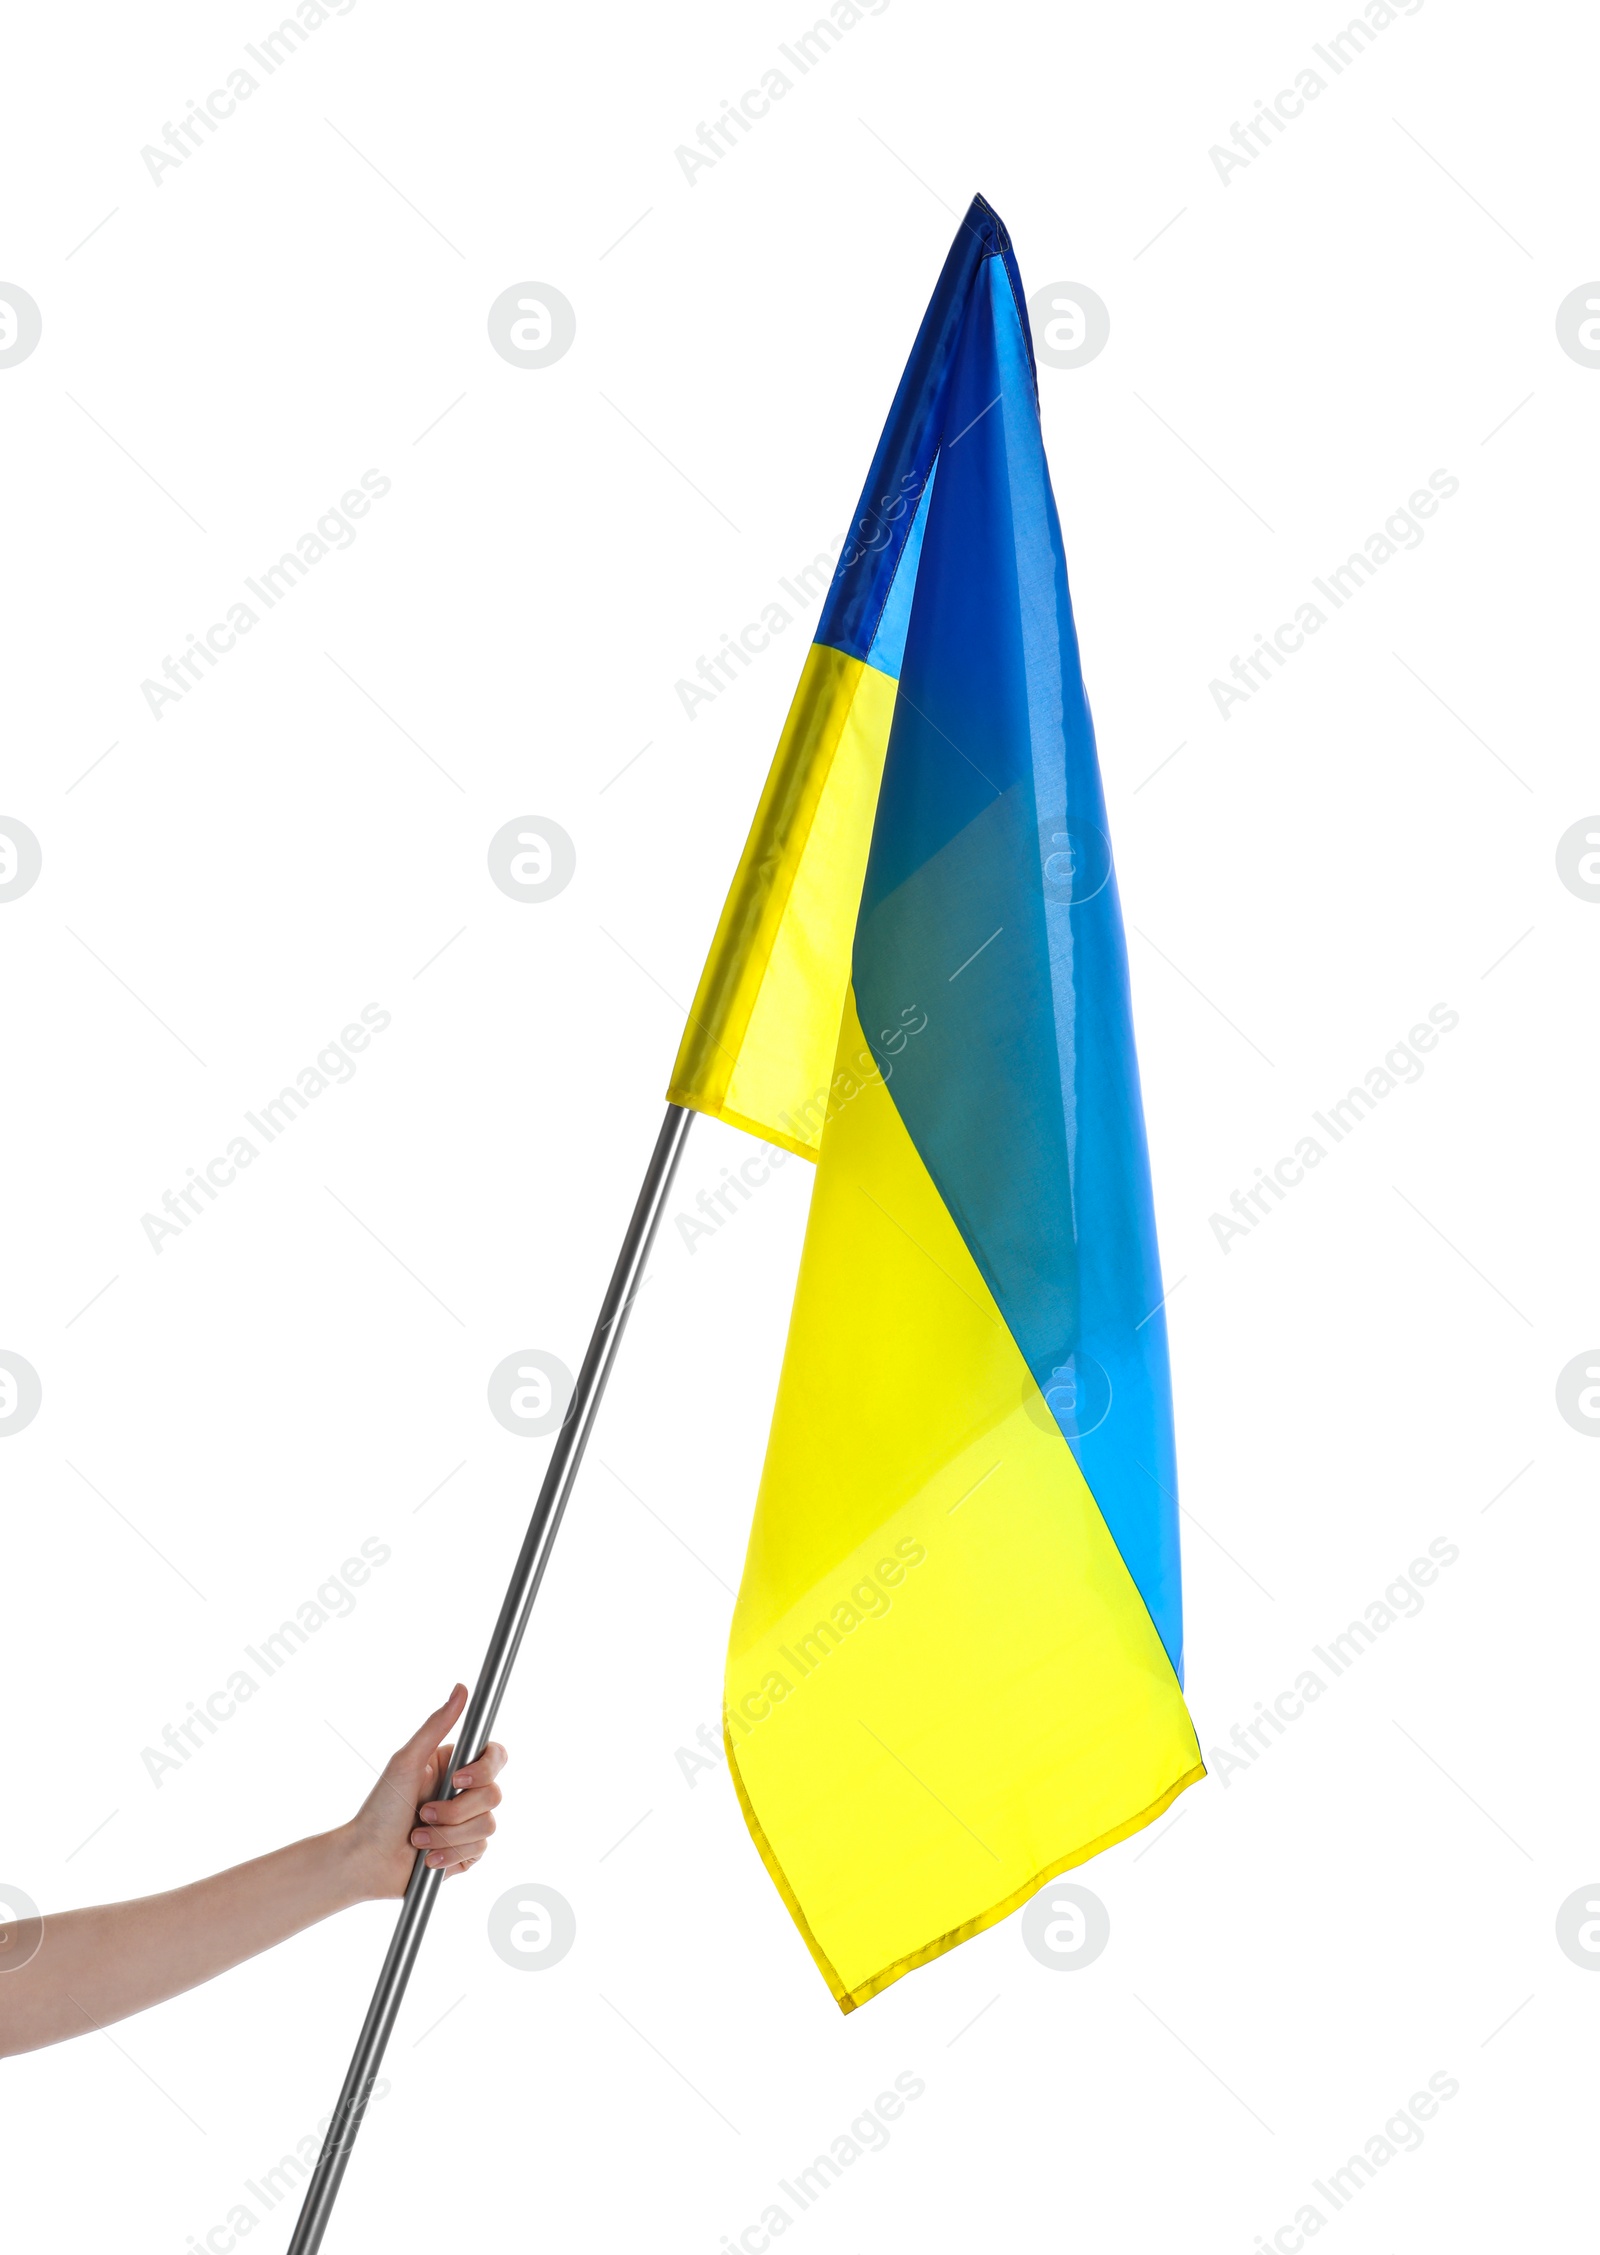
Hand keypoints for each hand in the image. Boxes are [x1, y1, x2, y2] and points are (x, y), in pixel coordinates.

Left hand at [343, 1686, 508, 1899]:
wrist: (366, 1860)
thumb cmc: (380, 1809)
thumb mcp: (406, 1761)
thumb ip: (436, 1725)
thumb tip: (461, 1689)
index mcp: (454, 1766)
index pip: (495, 1757)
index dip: (483, 1771)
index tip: (456, 1781)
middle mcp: (465, 1793)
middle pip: (493, 1795)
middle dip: (454, 1811)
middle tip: (423, 1814)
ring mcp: (468, 1824)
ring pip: (487, 1826)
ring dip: (447, 1836)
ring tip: (418, 1839)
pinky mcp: (466, 1852)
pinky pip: (479, 1852)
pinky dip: (449, 1855)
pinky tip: (427, 1857)